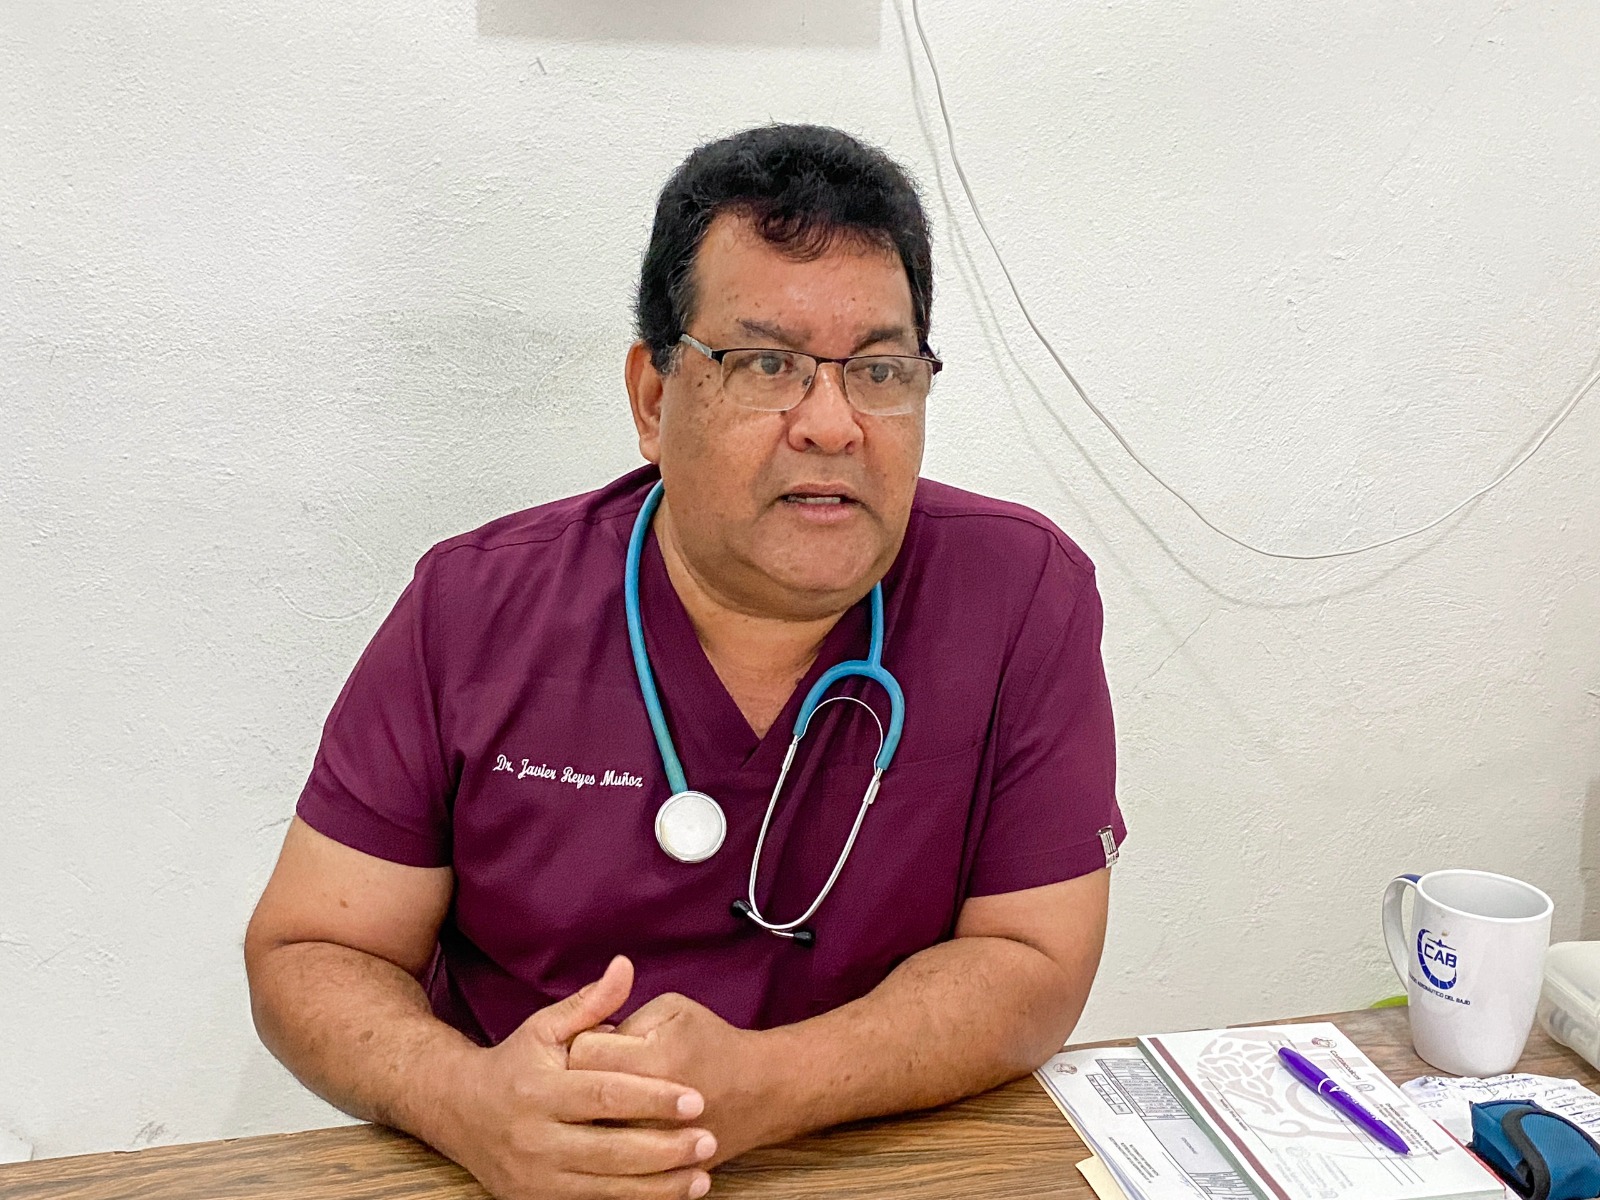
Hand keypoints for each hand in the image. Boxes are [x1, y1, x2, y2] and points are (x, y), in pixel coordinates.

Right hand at [438, 957, 716, 1199]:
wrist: (458, 1111)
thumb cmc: (514, 1063)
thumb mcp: (545, 1027)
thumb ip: (591, 1002)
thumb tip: (626, 966)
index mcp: (539, 1090)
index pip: (605, 1095)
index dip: (652, 1097)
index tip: (695, 1098)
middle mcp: (535, 1138)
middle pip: (610, 1149)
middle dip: (664, 1149)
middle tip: (708, 1138)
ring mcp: (535, 1175)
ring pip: (605, 1187)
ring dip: (657, 1186)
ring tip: (702, 1177)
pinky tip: (668, 1194)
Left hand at [569, 993, 775, 1165]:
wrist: (760, 1091)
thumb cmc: (712, 1042)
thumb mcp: (673, 1009)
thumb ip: (624, 1016)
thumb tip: (585, 1039)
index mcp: (651, 1060)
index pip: (583, 1052)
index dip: (587, 1040)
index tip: (603, 1039)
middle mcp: (648, 1110)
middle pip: (582, 1097)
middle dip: (585, 1081)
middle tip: (606, 1072)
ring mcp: (653, 1149)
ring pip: (592, 1135)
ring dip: (594, 1117)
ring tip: (615, 1101)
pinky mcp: (659, 1173)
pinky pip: (614, 1166)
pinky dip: (612, 1149)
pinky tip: (624, 1129)